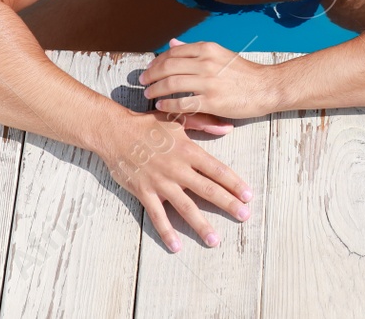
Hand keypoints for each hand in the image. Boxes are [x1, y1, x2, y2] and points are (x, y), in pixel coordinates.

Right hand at [97, 111, 251, 251]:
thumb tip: (228, 128)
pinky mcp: (144, 192)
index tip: (248, 195)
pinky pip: (157, 216)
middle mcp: (178, 169)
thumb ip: (205, 123)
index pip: (217, 170)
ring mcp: (161, 183)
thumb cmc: (149, 124)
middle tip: (244, 216)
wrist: (116, 132)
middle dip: (228, 204)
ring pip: (185, 207)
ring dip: (201, 225)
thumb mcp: (179, 118)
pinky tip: (176, 246)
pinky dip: (166, 231)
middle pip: (208, 190)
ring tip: (215, 240)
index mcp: (189, 151)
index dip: (234, 183)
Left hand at [142, 38, 273, 120]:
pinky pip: (182, 103)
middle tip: (143, 82)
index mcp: (208, 49)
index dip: (157, 62)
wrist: (266, 87)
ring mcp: (209, 82)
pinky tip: (162, 107)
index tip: (149, 70)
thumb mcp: (220, 54)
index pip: (173, 53)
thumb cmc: (244, 72)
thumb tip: (172, 43)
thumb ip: (194, 50)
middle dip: (151, 75)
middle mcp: (206, 63)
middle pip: (168, 67)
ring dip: (156, 90)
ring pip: (172, 84)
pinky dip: (168, 105)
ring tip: (149, 95)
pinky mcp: (212, 101)